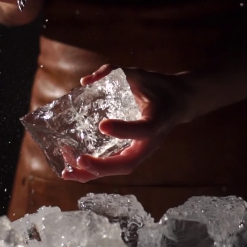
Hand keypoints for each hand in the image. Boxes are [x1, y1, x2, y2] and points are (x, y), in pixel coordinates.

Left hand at [62, 65, 192, 182]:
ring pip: (118, 169)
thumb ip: (113, 72)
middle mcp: (150, 142)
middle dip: (102, 166)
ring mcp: (141, 150)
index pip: (143, 130)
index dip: (124, 130)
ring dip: (92, 173)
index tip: (102, 125)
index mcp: (158, 120)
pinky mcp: (133, 152)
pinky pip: (113, 165)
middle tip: (79, 159)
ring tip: (68, 173)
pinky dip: (93, 170)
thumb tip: (84, 82)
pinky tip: (72, 169)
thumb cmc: (158, 87)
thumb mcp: (139, 74)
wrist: (178, 102)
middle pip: (128, 163)